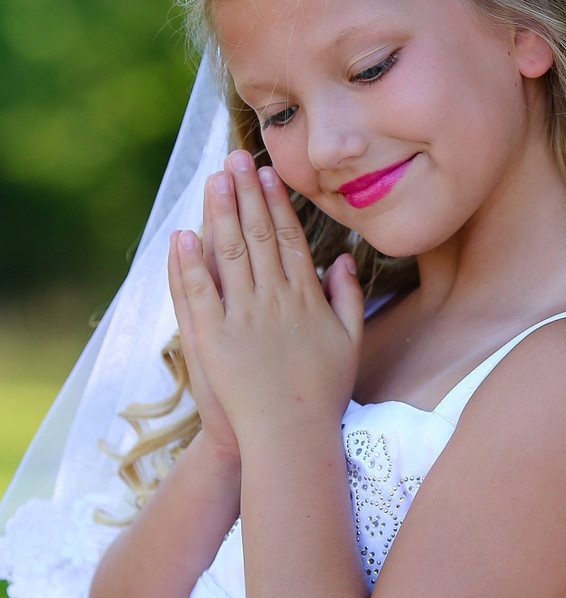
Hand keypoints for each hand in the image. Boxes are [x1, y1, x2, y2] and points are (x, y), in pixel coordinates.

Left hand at [169, 151, 363, 450]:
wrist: (290, 438)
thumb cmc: (323, 393)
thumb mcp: (350, 341)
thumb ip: (349, 297)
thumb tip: (343, 258)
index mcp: (306, 297)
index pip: (288, 238)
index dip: (276, 203)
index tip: (268, 174)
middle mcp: (274, 300)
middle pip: (257, 236)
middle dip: (246, 194)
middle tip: (235, 159)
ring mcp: (242, 318)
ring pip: (228, 254)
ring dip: (219, 213)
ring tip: (213, 180)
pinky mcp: (213, 339)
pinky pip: (199, 293)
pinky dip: (189, 263)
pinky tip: (183, 234)